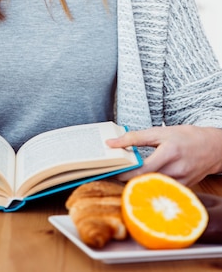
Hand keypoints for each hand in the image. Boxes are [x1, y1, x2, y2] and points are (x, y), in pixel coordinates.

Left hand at [107, 125, 221, 186]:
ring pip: (154, 188)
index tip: (113, 171)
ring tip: (126, 179)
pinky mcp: (183, 188)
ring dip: (138, 185)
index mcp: (169, 151)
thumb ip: (136, 137)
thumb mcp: (160, 131)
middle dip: (128, 180)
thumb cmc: (185, 137)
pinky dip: (151, 187)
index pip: (143, 167)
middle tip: (115, 176)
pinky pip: (163, 191)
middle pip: (147, 180)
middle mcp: (176, 169)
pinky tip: (143, 183)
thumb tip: (112, 143)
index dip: (126, 172)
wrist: (211, 147)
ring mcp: (181, 181)